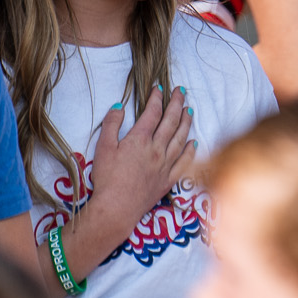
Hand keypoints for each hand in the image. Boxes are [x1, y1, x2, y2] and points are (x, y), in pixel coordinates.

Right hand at [86, 87, 194, 223]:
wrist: (116, 208)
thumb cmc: (107, 178)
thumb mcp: (103, 147)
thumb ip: (111, 124)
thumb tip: (119, 106)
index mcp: (140, 139)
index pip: (153, 112)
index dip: (157, 98)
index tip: (159, 88)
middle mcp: (156, 149)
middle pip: (171, 121)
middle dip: (177, 103)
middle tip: (181, 91)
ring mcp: (165, 165)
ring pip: (180, 139)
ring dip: (186, 122)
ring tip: (190, 109)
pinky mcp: (168, 180)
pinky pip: (184, 162)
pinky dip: (190, 150)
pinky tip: (194, 142)